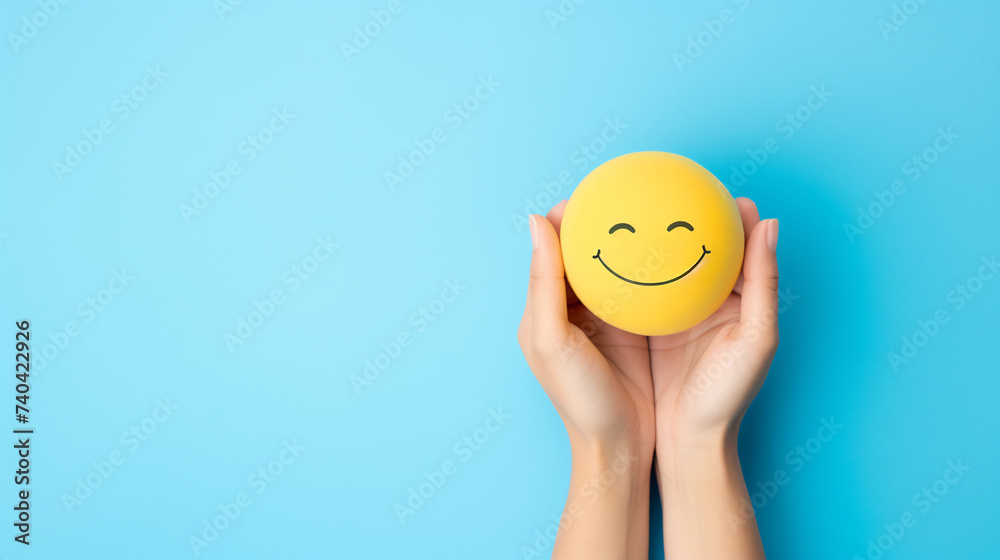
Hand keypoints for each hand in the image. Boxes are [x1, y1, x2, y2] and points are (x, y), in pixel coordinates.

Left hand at [516, 200, 654, 559]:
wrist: (621, 450)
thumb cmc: (580, 400)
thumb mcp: (551, 338)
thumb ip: (542, 279)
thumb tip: (535, 218)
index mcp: (550, 306)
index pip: (557, 245)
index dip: (573, 214)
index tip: (593, 186)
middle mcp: (579, 308)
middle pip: (595, 252)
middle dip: (613, 222)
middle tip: (635, 189)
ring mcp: (613, 319)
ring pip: (627, 267)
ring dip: (642, 241)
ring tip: (664, 208)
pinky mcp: (643, 331)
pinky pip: (653, 288)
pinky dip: (663, 269)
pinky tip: (684, 251)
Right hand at [650, 196, 777, 559]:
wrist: (688, 446)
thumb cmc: (727, 398)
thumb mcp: (756, 340)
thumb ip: (764, 281)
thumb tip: (766, 221)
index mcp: (732, 299)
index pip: (726, 242)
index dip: (717, 211)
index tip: (704, 182)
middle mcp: (698, 301)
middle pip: (681, 248)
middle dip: (667, 217)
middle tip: (649, 185)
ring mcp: (666, 314)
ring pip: (650, 266)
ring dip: (636, 239)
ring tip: (617, 206)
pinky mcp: (638, 328)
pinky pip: (627, 289)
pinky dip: (617, 269)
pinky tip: (600, 252)